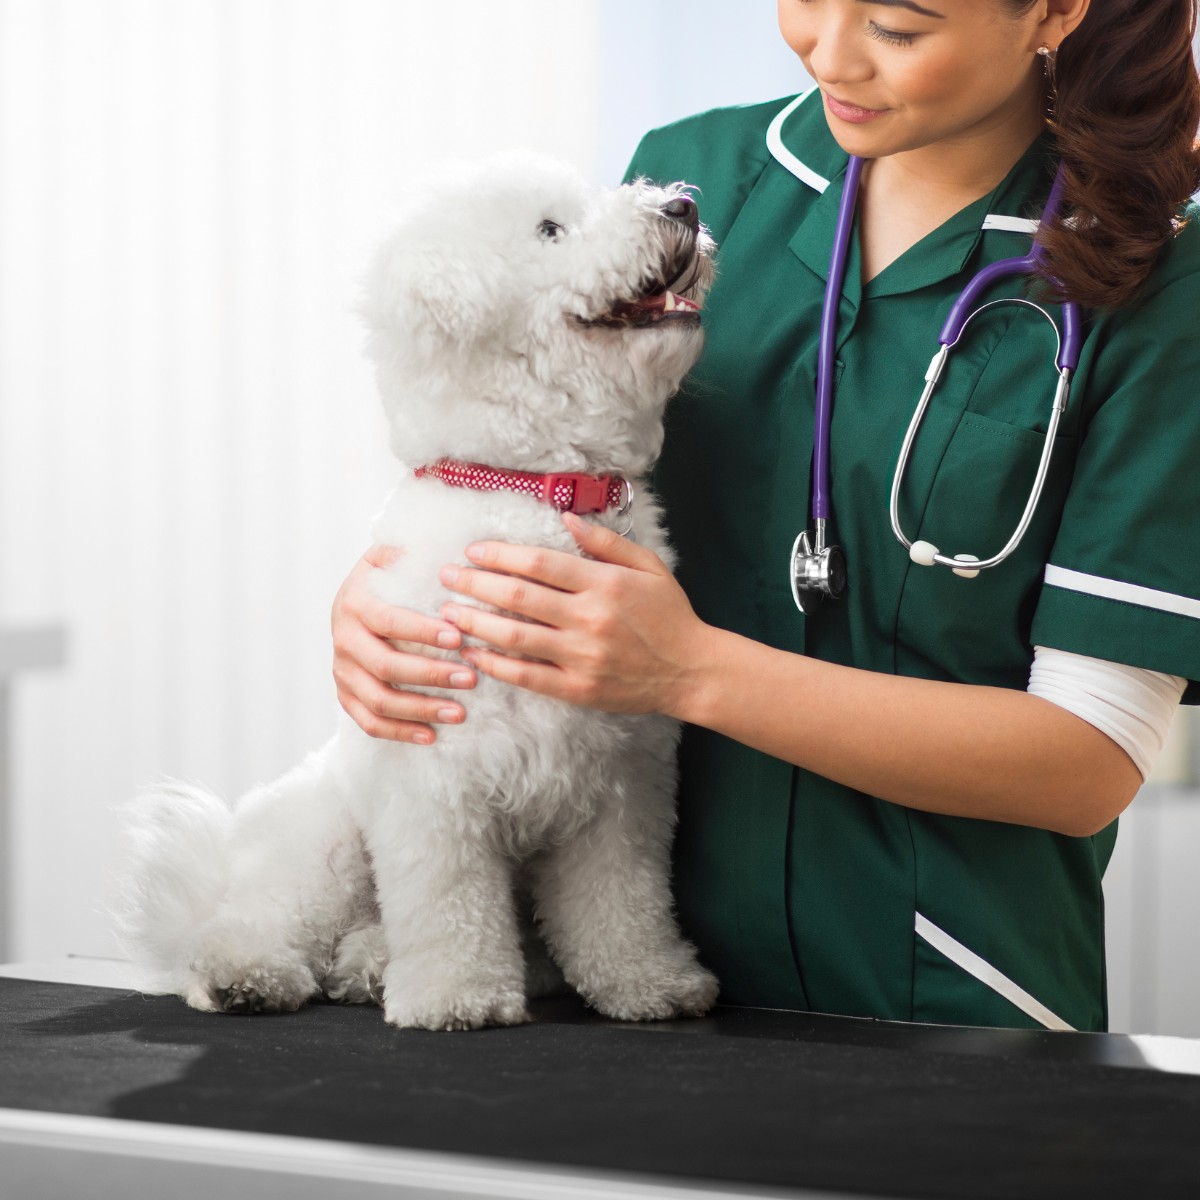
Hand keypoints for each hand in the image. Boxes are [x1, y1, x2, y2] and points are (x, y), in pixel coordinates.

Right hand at [332, 545, 476, 743]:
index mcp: (355, 602)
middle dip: (431, 674)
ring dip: (420, 709)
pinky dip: (399, 732)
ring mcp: (342, 670)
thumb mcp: (395, 554)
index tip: (458, 637)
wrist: (356, 596)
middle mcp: (343, 638)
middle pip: (385, 665)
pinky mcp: (346, 694)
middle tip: (471, 678)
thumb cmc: (389, 576)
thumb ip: (413, 550)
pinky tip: (431, 736)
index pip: (388, 620)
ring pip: (378, 700)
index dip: (422, 631)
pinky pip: (368, 722)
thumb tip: (448, 549)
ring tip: (460, 713)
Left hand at [439, 513, 710, 717]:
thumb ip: (606, 542)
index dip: (500, 555)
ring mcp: (582, 657)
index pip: (539, 564)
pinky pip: (526, 676)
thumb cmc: (670, 615)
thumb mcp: (648, 567)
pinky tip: (473, 653)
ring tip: (448, 612)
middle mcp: (589, 619)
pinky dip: (494, 665)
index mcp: (604, 584)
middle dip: (474, 584)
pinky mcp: (578, 689)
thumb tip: (566, 518)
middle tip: (446, 576)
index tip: (473, 551)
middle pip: (517, 597)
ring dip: (475, 622)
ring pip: (514, 637)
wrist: (691, 672)